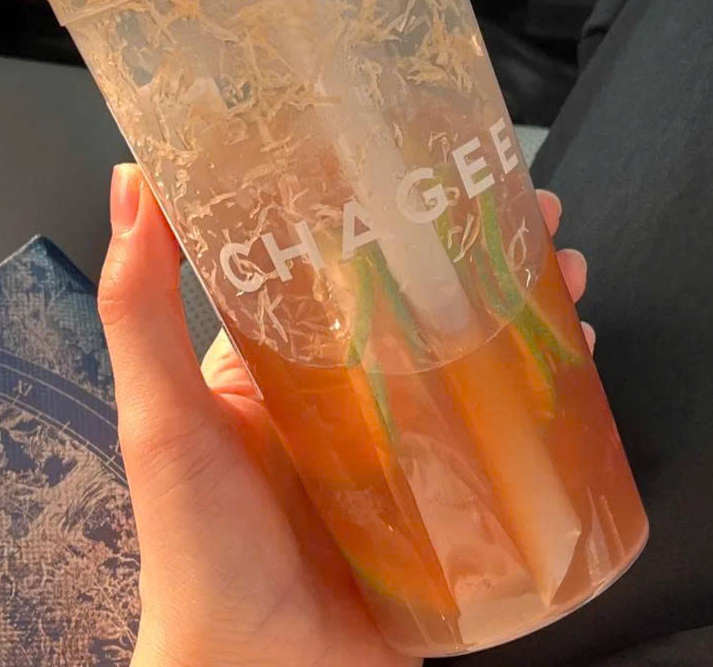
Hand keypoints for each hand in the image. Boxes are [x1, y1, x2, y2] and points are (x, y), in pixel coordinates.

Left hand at [99, 165, 592, 666]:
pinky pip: (503, 426)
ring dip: (526, 302)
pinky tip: (579, 354)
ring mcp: (405, 440)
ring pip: (476, 350)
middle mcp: (347, 389)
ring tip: (569, 267)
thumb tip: (132, 178)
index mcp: (281, 358)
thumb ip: (141, 306)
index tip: (429, 159)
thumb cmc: (199, 553)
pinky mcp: (448, 493)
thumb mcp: (164, 417)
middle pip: (426, 295)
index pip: (341, 258)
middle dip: (483, 247)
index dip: (389, 206)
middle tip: (531, 206)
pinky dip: (545, 385)